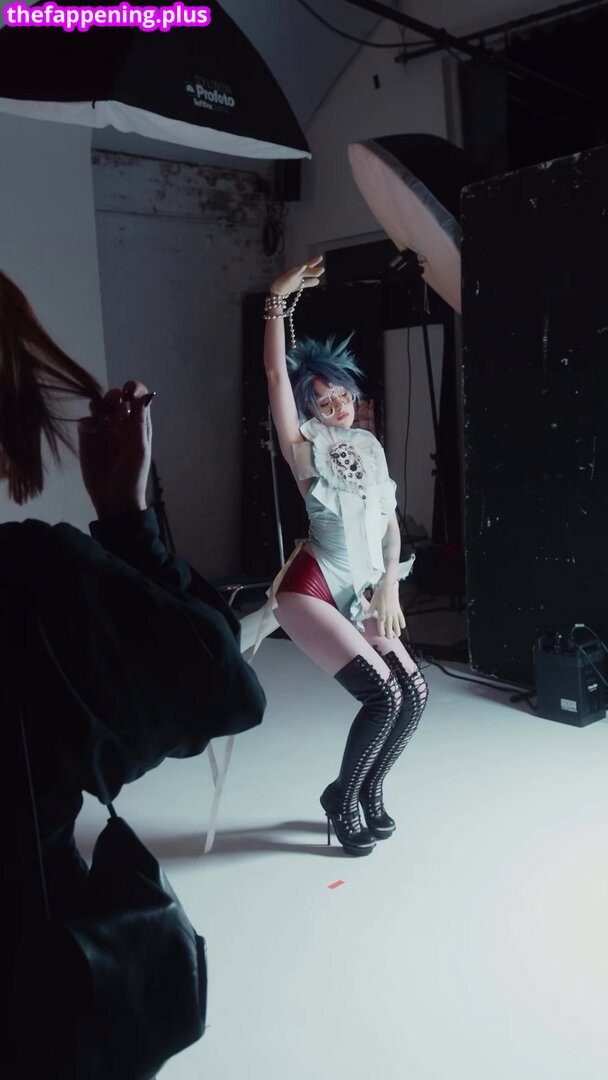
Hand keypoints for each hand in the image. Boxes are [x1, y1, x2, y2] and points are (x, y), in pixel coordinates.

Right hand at [78, 380, 153, 520]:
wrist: (114, 499)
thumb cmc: (133, 475)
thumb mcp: (139, 448)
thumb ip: (139, 422)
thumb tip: (142, 395)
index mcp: (138, 424)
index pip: (137, 398)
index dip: (134, 388)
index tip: (129, 389)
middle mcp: (120, 423)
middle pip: (115, 398)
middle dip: (114, 396)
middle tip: (113, 404)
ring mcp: (103, 430)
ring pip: (98, 406)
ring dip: (99, 405)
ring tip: (101, 416)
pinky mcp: (87, 439)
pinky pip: (85, 421)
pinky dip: (87, 421)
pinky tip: (91, 430)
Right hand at [270, 255, 324, 296]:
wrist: (277, 290)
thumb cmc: (288, 285)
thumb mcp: (301, 284)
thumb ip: (309, 282)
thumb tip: (318, 281)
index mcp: (301, 273)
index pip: (309, 268)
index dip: (315, 262)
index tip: (320, 257)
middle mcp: (298, 272)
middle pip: (306, 267)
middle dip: (313, 262)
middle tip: (320, 257)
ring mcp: (293, 274)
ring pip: (303, 271)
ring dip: (310, 269)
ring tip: (318, 268)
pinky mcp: (289, 277)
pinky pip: (294, 273)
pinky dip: (299, 270)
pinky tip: (303, 266)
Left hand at [366, 580, 405, 639]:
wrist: (388, 586)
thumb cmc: (379, 594)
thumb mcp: (373, 602)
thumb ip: (369, 611)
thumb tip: (364, 617)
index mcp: (381, 614)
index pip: (381, 625)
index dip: (381, 631)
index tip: (382, 635)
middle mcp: (389, 615)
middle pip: (390, 627)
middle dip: (390, 633)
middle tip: (390, 638)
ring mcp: (394, 612)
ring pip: (397, 624)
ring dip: (397, 630)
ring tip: (397, 635)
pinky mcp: (398, 609)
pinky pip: (401, 617)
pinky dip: (402, 622)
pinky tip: (403, 627)